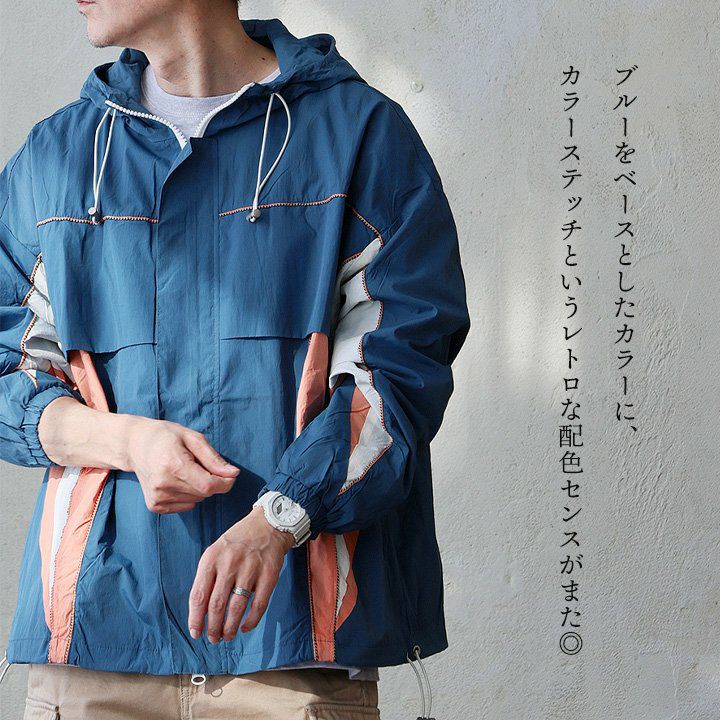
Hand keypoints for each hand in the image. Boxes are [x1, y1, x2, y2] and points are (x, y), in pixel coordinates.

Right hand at [125, 417, 240, 513]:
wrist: (134, 444)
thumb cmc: (165, 436)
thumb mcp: (192, 438)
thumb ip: (213, 458)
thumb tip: (233, 474)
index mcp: (174, 465)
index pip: (208, 485)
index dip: (225, 483)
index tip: (230, 474)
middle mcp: (163, 484)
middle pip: (204, 493)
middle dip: (211, 481)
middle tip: (200, 464)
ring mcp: (157, 497)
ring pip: (196, 500)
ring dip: (198, 487)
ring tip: (184, 470)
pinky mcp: (154, 505)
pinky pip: (186, 505)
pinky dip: (188, 495)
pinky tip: (177, 480)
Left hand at [187, 505, 294, 642]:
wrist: (267, 524)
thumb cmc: (237, 542)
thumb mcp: (216, 552)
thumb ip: (207, 577)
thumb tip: (200, 611)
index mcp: (211, 558)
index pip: (198, 595)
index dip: (195, 619)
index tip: (196, 632)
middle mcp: (229, 563)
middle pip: (216, 605)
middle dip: (212, 628)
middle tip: (213, 638)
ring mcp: (250, 568)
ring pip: (236, 608)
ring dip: (230, 628)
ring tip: (227, 636)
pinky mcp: (269, 574)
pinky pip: (258, 604)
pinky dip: (251, 621)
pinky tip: (245, 627)